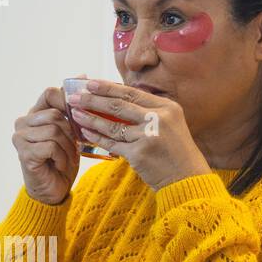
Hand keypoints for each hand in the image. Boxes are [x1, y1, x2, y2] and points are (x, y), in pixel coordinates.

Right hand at [13, 86, 80, 204]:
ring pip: (55, 130)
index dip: (67, 100)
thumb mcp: (70, 131)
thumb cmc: (61, 160)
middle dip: (71, 132)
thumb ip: (72, 106)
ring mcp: (20, 138)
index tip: (80, 112)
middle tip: (73, 147)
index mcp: (34, 114)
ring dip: (68, 147)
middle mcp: (22, 123)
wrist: (53, 191)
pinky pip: (51, 145)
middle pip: (56, 114)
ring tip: (65, 158)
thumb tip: (82, 74)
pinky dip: (61, 157)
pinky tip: (58, 165)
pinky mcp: (24, 153)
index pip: (50, 93)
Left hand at [67, 80, 210, 191]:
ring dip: (91, 119)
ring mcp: (148, 136)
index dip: (108, 87)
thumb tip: (116, 98)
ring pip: (112, 125)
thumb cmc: (175, 151)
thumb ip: (148, 111)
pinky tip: (85, 133)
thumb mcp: (169, 124)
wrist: (186, 178)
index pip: (131, 92)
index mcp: (166, 107)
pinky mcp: (139, 154)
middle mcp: (158, 118)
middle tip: (75, 96)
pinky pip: (112, 143)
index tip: (90, 83)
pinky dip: (97, 138)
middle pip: (119, 105)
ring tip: (75, 114)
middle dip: (93, 99)